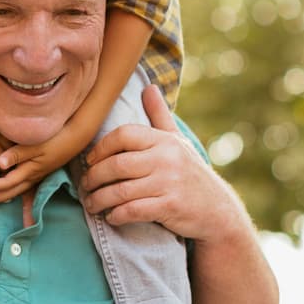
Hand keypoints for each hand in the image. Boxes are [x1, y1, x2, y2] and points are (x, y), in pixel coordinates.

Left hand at [0, 117, 90, 204]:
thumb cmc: (55, 138)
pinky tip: (16, 193)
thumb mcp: (35, 144)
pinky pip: (27, 185)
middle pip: (12, 191)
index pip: (6, 183)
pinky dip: (19, 192)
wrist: (75, 137)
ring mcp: (38, 174)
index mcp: (29, 171)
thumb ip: (17, 153)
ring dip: (6, 196)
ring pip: (19, 190)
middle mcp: (33, 176)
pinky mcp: (41, 169)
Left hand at [81, 84, 248, 241]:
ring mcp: (169, 183)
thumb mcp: (178, 142)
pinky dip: (117, 215)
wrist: (218, 211)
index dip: (101, 147)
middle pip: (117, 164)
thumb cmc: (191, 173)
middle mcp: (167, 158)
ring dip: (99, 199)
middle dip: (94, 176)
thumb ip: (160, 116)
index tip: (90, 160)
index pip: (124, 134)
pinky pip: (133, 211)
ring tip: (92, 203)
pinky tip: (112, 216)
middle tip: (85, 185)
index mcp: (164, 140)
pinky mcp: (170, 207)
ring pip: (121, 191)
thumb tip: (148, 87)